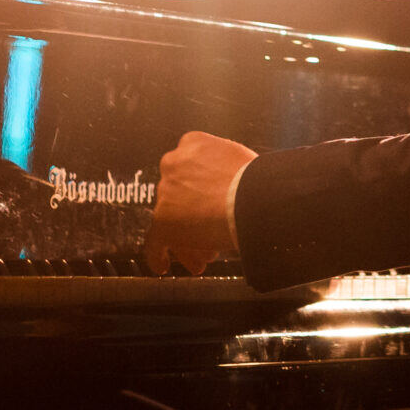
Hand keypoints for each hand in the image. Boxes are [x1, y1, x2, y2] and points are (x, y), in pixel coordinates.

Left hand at [145, 130, 257, 276]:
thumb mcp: (236, 156)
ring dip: (186, 238)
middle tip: (207, 231)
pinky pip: (154, 242)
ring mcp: (165, 192)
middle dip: (192, 215)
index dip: (196, 190)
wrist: (251, 197)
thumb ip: (220, 166)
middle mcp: (173, 163)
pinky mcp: (162, 220)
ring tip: (203, 255)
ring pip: (170, 220)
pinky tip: (164, 265)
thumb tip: (224, 181)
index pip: (187, 168)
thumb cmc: (255, 179)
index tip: (204, 203)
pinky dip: (158, 254)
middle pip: (177, 196)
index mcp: (191, 143)